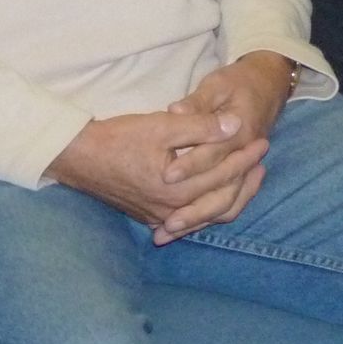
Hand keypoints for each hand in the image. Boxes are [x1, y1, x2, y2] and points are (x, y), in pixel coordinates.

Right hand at [45, 109, 268, 244]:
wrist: (80, 157)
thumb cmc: (120, 138)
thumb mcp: (163, 125)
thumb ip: (202, 127)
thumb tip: (236, 125)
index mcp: (177, 190)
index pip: (223, 175)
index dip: (245, 156)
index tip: (262, 140)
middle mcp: (170, 211)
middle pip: (221, 201)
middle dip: (244, 179)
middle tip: (261, 159)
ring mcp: (159, 217)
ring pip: (206, 214)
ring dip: (230, 195)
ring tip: (247, 176)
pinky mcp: (150, 216)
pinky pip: (188, 218)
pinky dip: (207, 206)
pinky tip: (215, 195)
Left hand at [158, 53, 296, 238]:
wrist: (268, 85)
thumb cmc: (241, 82)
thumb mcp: (218, 83)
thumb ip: (198, 101)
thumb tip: (176, 110)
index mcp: (241, 131)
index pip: (213, 154)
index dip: (190, 165)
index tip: (166, 176)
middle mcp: (245, 155)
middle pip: (221, 192)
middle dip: (193, 210)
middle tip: (167, 223)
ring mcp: (246, 169)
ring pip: (226, 204)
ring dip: (198, 220)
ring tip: (167, 233)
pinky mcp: (241, 175)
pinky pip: (228, 204)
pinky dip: (206, 217)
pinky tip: (181, 227)